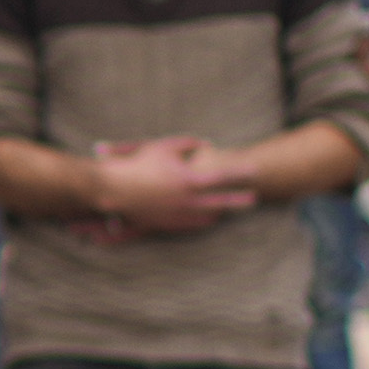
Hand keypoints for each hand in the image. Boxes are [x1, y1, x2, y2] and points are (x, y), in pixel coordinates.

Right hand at [85, 135, 257, 235]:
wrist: (113, 188)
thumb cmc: (137, 163)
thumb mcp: (163, 146)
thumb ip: (188, 143)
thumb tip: (205, 143)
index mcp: (189, 180)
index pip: (222, 177)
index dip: (240, 173)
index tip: (254, 171)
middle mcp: (187, 200)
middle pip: (221, 202)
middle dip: (239, 200)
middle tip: (254, 198)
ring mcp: (177, 214)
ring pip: (207, 216)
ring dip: (220, 213)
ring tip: (231, 210)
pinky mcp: (166, 223)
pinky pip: (190, 224)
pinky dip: (202, 220)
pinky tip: (209, 219)